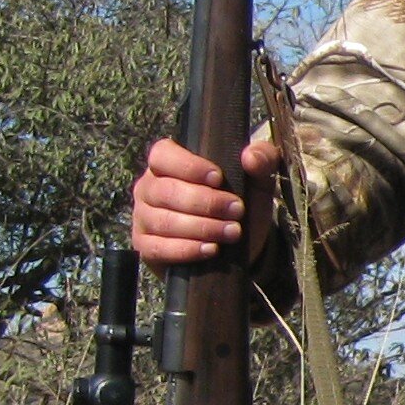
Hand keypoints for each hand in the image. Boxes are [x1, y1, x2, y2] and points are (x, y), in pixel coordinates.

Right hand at [129, 130, 278, 268]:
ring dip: (201, 227)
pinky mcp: (145, 246)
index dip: (188, 166)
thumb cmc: (237, 204)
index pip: (163, 155)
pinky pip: (157, 248)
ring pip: (163, 221)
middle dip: (205, 202)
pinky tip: (211, 249)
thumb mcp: (256, 181)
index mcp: (167, 164)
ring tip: (233, 232)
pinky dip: (186, 249)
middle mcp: (149, 188)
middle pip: (166, 191)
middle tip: (237, 210)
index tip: (218, 178)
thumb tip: (250, 156)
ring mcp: (143, 217)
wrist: (234, 246)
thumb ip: (261, 160)